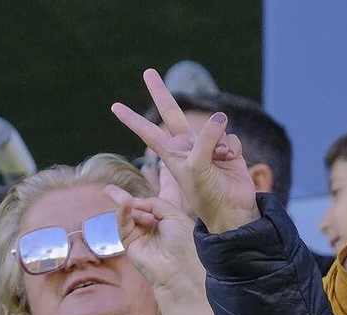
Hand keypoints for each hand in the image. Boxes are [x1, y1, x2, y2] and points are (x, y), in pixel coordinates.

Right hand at [102, 185, 202, 293]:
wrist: (180, 267)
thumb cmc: (184, 241)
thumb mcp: (173, 213)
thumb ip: (154, 202)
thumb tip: (134, 202)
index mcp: (168, 218)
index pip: (157, 201)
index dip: (158, 184)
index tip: (159, 169)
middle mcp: (154, 226)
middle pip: (137, 207)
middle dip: (124, 198)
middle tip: (109, 188)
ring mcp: (141, 235)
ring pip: (128, 215)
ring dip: (127, 205)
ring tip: (119, 196)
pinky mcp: (130, 244)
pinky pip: (124, 225)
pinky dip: (123, 214)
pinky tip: (124, 204)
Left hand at [112, 69, 257, 233]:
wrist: (231, 209)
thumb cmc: (207, 194)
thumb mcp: (197, 168)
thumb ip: (204, 140)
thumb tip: (219, 116)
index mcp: (172, 153)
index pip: (147, 132)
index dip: (132, 119)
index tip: (114, 106)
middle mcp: (187, 145)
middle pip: (171, 112)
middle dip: (160, 92)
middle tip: (147, 72)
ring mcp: (207, 145)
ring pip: (213, 127)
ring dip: (218, 142)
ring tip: (219, 162)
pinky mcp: (227, 148)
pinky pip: (230, 136)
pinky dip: (231, 148)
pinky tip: (231, 161)